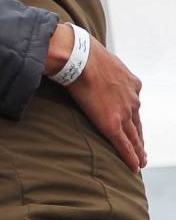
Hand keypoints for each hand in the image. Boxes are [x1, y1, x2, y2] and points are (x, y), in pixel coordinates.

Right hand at [63, 35, 144, 171]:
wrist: (79, 58)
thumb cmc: (81, 53)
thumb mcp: (97, 58)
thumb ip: (94, 67)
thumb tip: (77, 63)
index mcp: (130, 83)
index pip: (133, 105)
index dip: (132, 118)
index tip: (133, 126)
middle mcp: (132, 98)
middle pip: (137, 123)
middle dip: (139, 137)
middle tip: (142, 150)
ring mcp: (124, 112)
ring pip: (134, 136)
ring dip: (138, 150)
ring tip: (140, 161)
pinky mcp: (113, 124)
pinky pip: (125, 144)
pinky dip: (131, 157)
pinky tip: (135, 167)